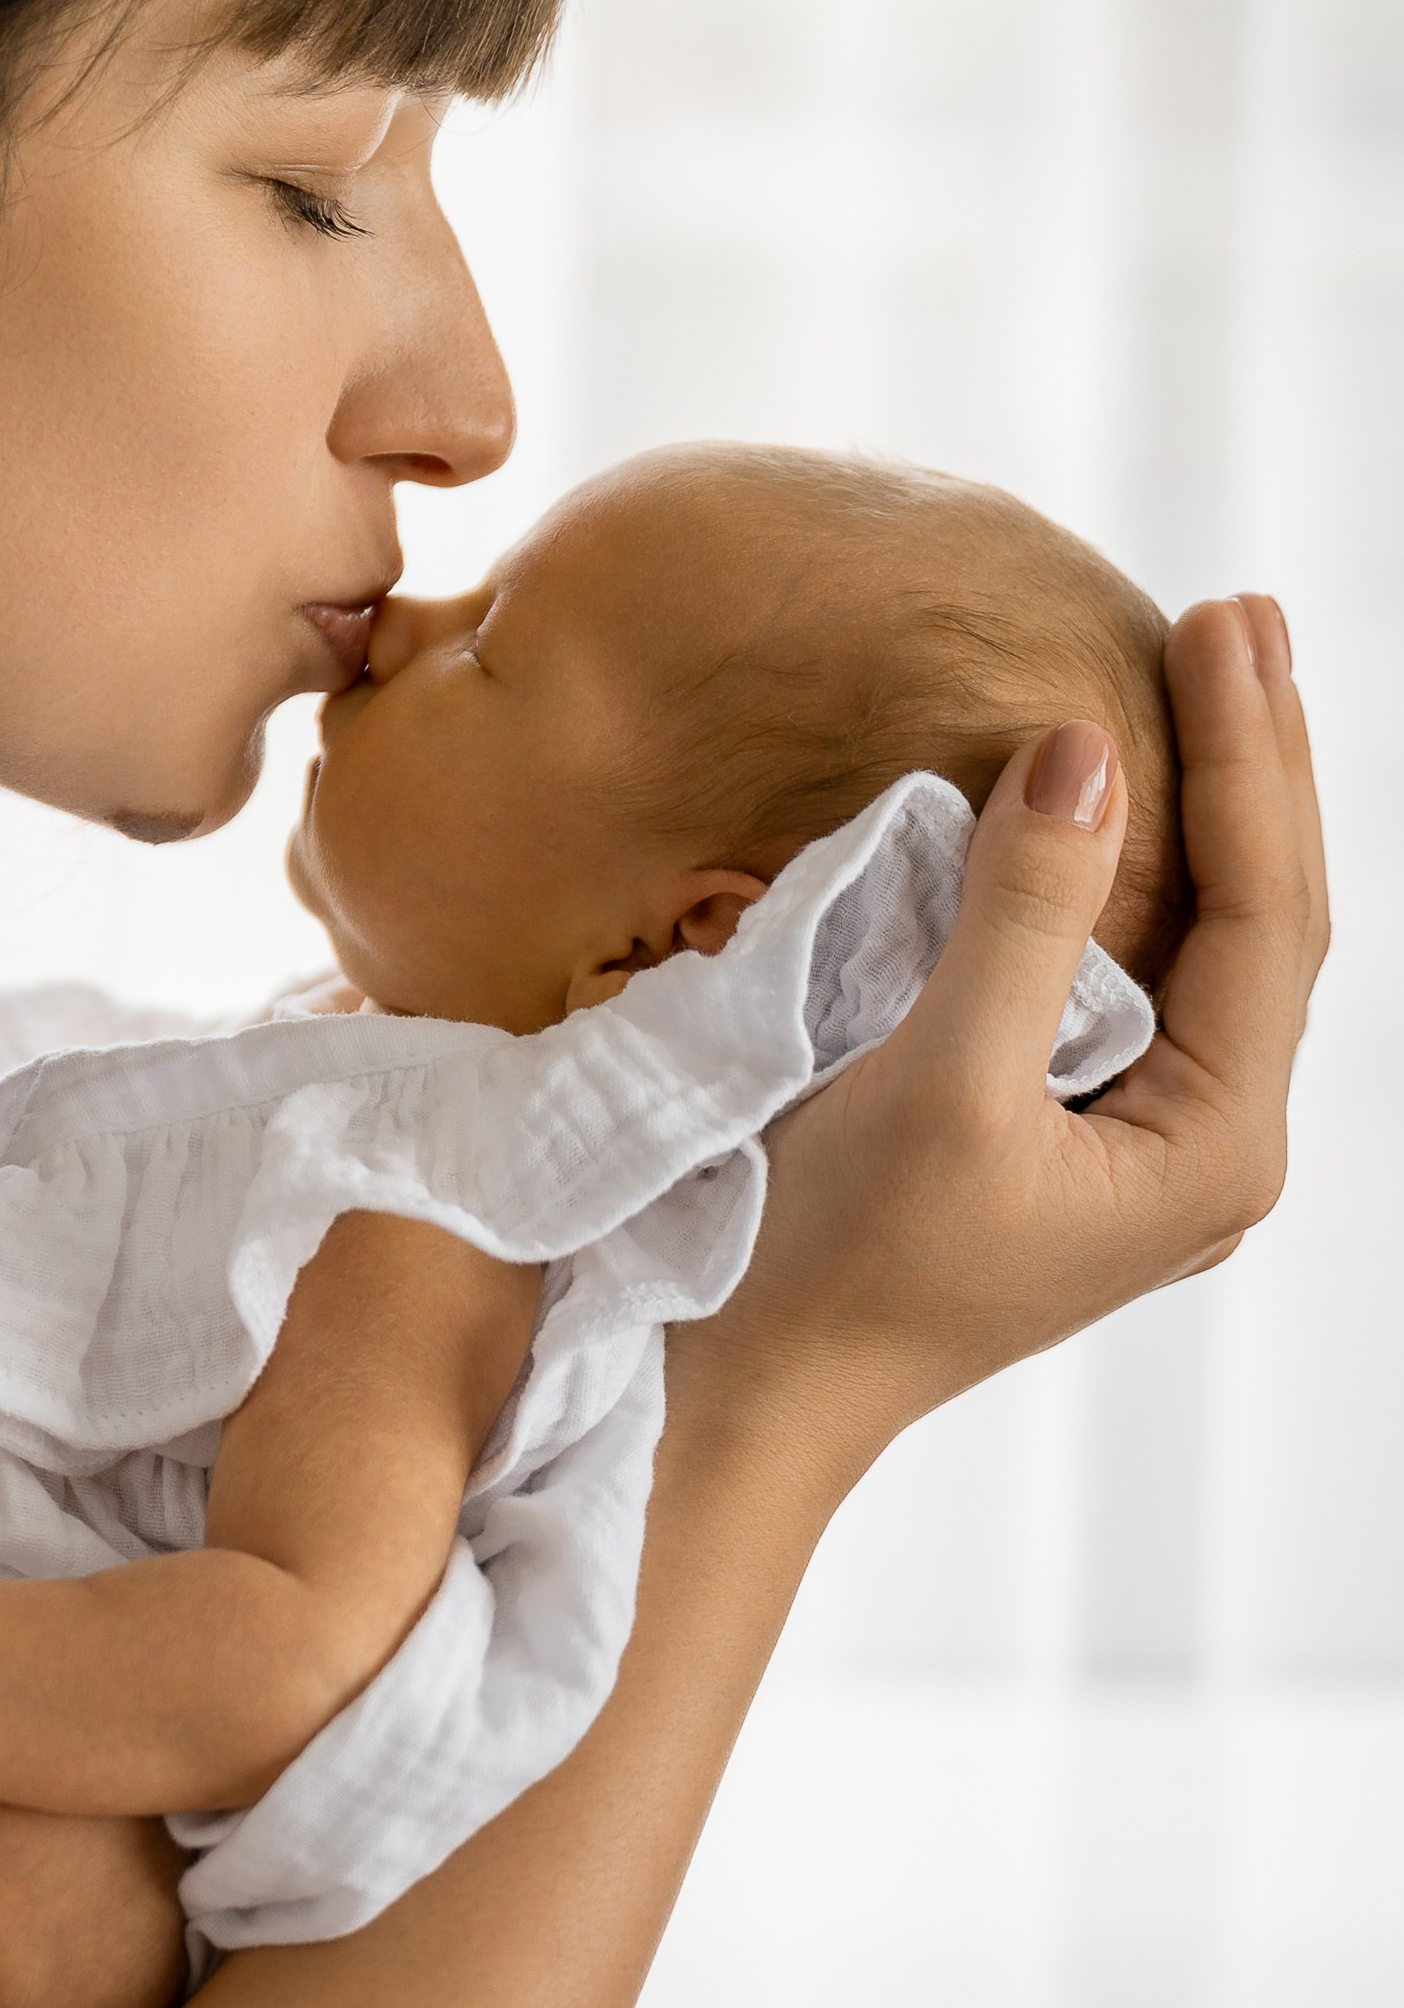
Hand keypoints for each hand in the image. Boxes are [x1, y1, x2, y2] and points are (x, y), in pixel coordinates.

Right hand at [672, 594, 1326, 1477]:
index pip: (1268, 912)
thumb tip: (1086, 750)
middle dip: (1257, 763)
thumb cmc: (834, 1261)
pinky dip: (1140, 876)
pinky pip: (1139, 980)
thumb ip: (1027, 916)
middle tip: (1242, 612)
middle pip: (1266, 922)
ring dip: (1209, 809)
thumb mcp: (941, 1081)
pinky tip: (1118, 811)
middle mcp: (1205, 1151)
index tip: (1223, 618)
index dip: (1251, 757)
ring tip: (1215, 677)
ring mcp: (1140, 1150)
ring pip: (1212, 949)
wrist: (739, 1395)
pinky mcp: (1067, 1141)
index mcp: (1215, 1146)